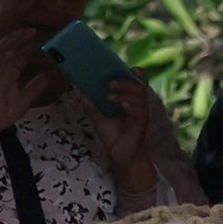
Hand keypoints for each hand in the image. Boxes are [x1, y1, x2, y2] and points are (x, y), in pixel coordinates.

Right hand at [0, 34, 67, 133]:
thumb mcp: (25, 98)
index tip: (38, 36)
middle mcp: (1, 70)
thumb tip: (47, 76)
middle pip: (6, 47)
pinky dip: (2, 59)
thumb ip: (34, 87)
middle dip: (17, 37)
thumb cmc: (5, 110)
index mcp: (9, 72)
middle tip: (32, 30)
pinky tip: (11, 53)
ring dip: (10, 42)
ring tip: (23, 35)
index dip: (26, 44)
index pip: (17, 54)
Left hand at [92, 75, 161, 191]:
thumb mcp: (98, 118)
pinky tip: (121, 105)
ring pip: (141, 94)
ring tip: (110, 95)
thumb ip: (91, 105)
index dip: (134, 72)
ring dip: (126, 91)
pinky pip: (140, 110)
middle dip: (125, 80)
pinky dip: (130, 104)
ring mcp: (141, 112)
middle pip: (139, 83)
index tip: (122, 66)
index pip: (137, 80)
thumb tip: (80, 91)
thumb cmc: (114, 136)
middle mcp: (138, 103)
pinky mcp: (142, 123)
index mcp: (130, 98)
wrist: (121, 156)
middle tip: (109, 82)